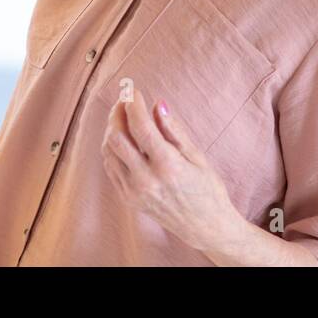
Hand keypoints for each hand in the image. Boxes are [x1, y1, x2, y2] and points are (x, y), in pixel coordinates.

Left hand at [101, 88, 243, 258]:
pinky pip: (111, 166)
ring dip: (112, 128)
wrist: (206, 227)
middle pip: (117, 137)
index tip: (134, 90)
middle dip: (117, 112)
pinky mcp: (128, 198)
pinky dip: (112, 147)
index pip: (140, 127)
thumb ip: (174, 131)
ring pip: (109, 151)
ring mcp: (134, 191)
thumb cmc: (208, 190)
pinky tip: (123, 137)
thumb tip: (157, 104)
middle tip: (125, 98)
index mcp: (167, 166)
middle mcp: (146, 180)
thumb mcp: (197, 157)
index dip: (133, 104)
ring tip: (123, 115)